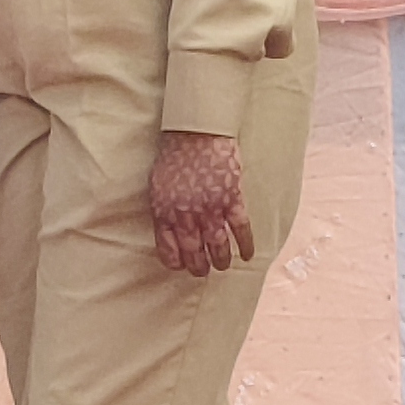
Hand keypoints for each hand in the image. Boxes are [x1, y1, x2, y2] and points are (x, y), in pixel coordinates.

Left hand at [148, 130, 252, 275]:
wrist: (196, 132)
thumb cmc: (174, 155)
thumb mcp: (157, 184)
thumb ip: (163, 208)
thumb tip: (167, 227)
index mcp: (165, 212)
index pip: (168, 248)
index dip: (176, 261)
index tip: (181, 267)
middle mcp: (187, 215)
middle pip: (194, 250)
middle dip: (199, 266)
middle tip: (203, 272)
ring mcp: (211, 209)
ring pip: (218, 244)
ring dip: (221, 259)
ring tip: (222, 266)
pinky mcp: (232, 199)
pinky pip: (241, 229)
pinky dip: (245, 244)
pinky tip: (247, 255)